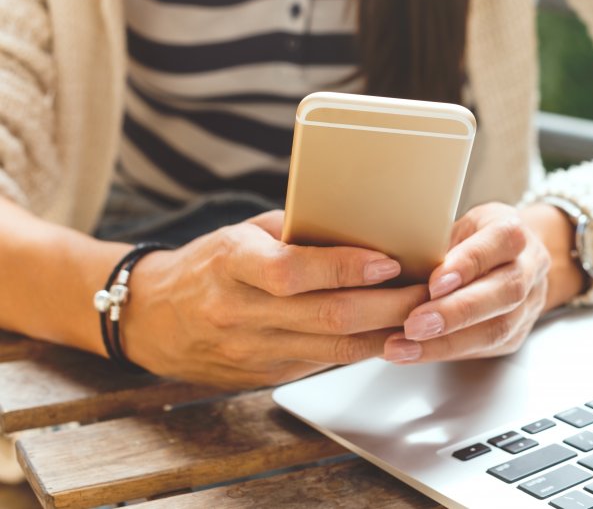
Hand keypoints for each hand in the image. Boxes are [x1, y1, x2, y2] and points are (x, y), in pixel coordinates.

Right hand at [121, 210, 428, 387]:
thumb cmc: (209, 264)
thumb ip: (297, 234)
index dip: (346, 268)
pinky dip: (362, 350)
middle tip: (427, 291)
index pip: (292, 271)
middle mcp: (238, 311)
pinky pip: (323, 365)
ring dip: (386, 334)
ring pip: (334, 350)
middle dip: (388, 306)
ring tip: (422, 314)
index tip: (389, 261)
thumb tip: (366, 230)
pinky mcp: (263, 376)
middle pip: (327, 317)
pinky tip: (390, 334)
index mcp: (230, 263)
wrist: (151, 318)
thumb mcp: (243, 233)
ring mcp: (250, 350)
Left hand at [382, 202, 555, 362]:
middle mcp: (528, 267)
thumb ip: (433, 241)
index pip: (499, 243)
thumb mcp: (454, 222)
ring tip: (404, 346)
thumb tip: (384, 261)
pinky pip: (484, 348)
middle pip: (504, 291)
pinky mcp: (515, 334)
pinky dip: (444, 351)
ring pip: (497, 328)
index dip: (468, 264)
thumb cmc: (472, 237)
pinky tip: (413, 353)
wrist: (512, 259)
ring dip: (446, 342)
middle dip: (456, 312)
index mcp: (511, 230)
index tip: (433, 283)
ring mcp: (527, 304)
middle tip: (414, 324)